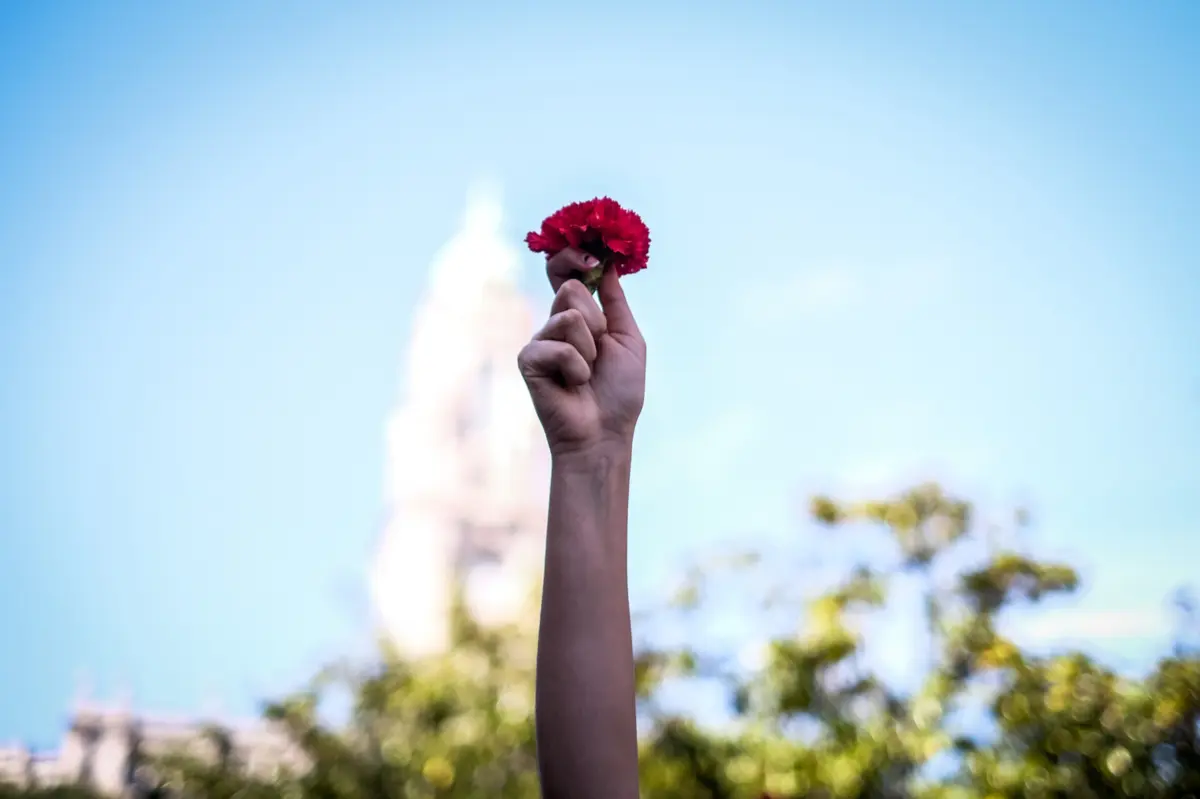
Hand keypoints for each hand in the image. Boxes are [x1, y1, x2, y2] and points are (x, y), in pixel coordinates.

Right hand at [518, 248, 646, 457]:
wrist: (605, 432)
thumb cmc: (619, 392)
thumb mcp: (628, 339)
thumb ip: (616, 302)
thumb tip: (609, 265)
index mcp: (579, 316)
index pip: (564, 272)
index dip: (571, 256)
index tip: (591, 257)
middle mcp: (555, 324)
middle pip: (571, 289)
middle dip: (596, 320)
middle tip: (599, 352)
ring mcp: (539, 341)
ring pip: (568, 316)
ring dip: (590, 348)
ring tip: (586, 374)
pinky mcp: (528, 360)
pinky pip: (557, 345)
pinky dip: (576, 367)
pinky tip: (572, 385)